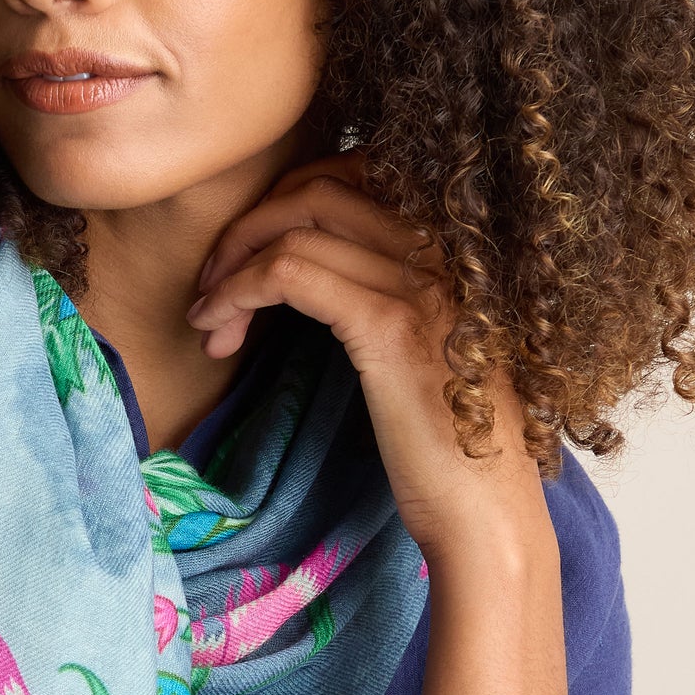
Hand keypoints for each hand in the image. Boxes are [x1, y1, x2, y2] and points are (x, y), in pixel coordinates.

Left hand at [187, 153, 549, 567]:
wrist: (486, 518)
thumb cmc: (449, 453)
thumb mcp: (421, 356)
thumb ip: (386, 303)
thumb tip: (313, 279)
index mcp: (454, 251)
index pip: (357, 176)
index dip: (286, 206)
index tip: (247, 261)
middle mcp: (445, 251)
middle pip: (321, 187)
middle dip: (249, 226)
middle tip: (212, 283)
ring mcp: (421, 284)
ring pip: (297, 225)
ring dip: (232, 264)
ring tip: (208, 317)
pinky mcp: (389, 327)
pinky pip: (289, 273)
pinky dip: (238, 292)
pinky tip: (218, 330)